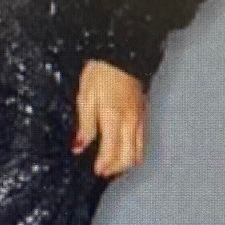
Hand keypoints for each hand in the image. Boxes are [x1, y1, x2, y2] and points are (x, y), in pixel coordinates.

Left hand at [71, 59, 147, 177]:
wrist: (123, 52)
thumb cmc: (101, 70)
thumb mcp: (85, 96)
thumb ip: (85, 125)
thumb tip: (80, 146)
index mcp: (114, 117)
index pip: (112, 152)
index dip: (104, 166)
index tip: (95, 171)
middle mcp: (131, 121)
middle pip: (130, 158)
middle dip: (116, 168)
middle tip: (102, 170)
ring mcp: (140, 118)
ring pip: (139, 151)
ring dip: (126, 161)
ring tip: (111, 164)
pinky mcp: (144, 113)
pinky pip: (142, 140)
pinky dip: (133, 150)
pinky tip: (123, 149)